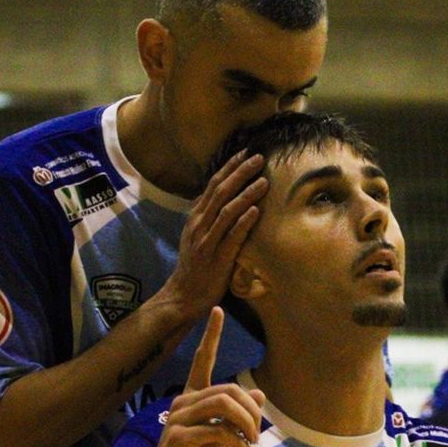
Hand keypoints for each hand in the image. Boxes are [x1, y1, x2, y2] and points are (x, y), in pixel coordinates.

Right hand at [138, 309, 266, 446]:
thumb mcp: (223, 439)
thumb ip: (237, 416)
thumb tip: (257, 391)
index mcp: (192, 399)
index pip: (203, 360)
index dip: (211, 335)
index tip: (217, 310)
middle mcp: (183, 402)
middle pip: (228, 389)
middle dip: (251, 410)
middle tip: (258, 433)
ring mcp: (179, 418)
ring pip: (224, 404)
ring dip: (247, 423)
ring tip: (252, 442)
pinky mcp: (179, 437)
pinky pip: (217, 429)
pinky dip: (237, 440)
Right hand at [162, 153, 268, 318]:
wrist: (183, 294)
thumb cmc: (195, 265)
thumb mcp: (197, 235)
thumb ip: (208, 217)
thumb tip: (221, 198)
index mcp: (196, 217)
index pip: (213, 185)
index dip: (229, 167)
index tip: (245, 152)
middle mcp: (200, 225)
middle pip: (221, 192)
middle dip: (240, 173)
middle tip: (258, 158)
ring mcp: (207, 240)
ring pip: (227, 211)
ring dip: (246, 194)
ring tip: (263, 181)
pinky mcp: (217, 257)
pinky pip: (232, 236)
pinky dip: (244, 222)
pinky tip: (257, 210)